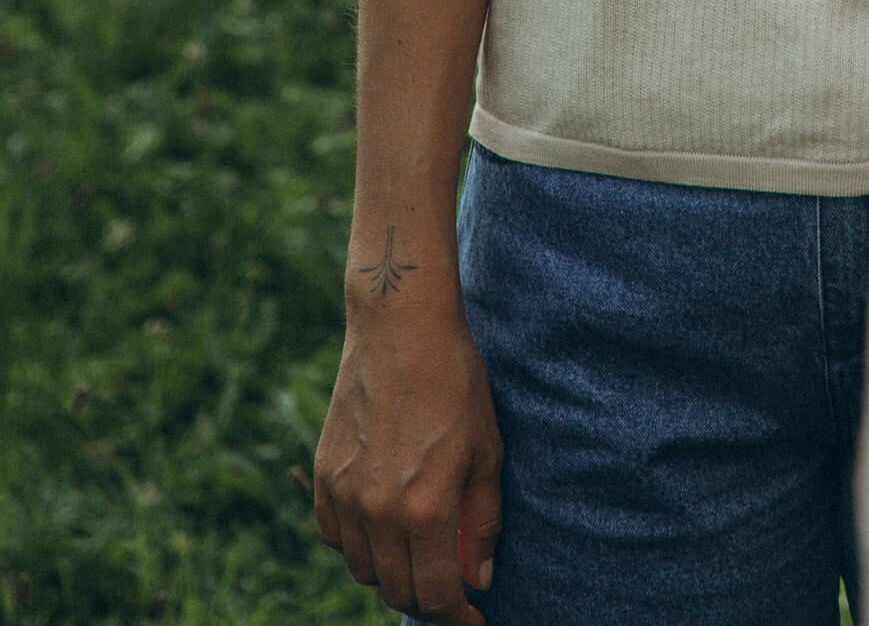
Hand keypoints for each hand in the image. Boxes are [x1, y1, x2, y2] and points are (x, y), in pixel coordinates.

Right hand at [314, 300, 503, 623]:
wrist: (401, 330)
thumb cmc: (456, 383)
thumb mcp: (487, 450)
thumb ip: (483, 522)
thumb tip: (479, 578)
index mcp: (426, 510)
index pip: (437, 595)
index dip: (457, 617)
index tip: (473, 618)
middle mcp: (379, 512)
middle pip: (396, 591)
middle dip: (427, 600)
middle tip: (450, 590)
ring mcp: (345, 496)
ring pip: (363, 569)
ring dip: (392, 573)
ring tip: (418, 552)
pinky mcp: (324, 477)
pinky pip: (336, 537)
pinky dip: (358, 545)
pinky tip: (383, 526)